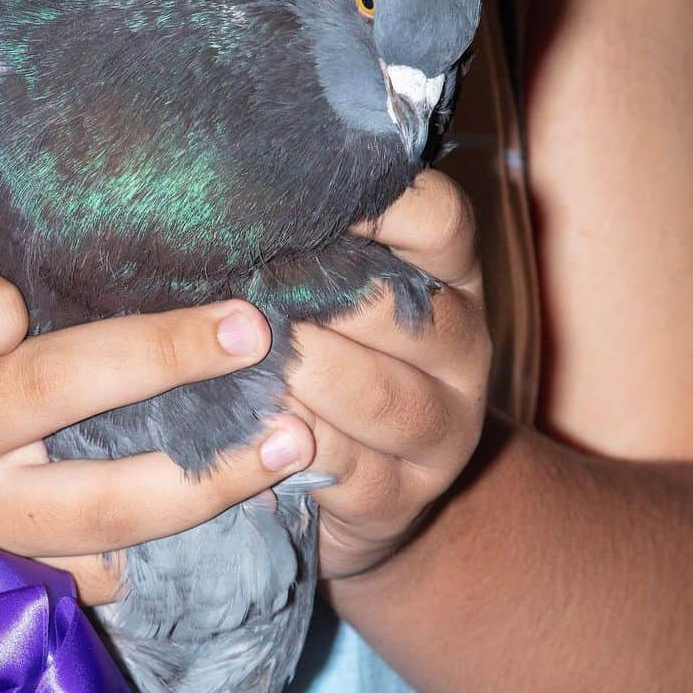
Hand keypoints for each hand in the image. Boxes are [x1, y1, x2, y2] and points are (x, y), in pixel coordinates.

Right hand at [0, 274, 316, 623]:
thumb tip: (131, 242)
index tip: (37, 295)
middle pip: (52, 390)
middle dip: (161, 357)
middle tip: (253, 333)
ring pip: (104, 508)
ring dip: (209, 478)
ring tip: (292, 442)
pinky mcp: (13, 589)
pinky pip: (110, 571)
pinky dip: (182, 545)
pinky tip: (249, 512)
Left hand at [285, 169, 490, 579]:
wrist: (363, 495)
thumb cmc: (332, 366)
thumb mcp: (337, 302)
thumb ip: (314, 252)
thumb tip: (230, 193)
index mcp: (450, 281)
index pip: (441, 220)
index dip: (377, 202)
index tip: (296, 196)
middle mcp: (463, 350)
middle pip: (401, 308)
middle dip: (315, 296)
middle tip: (244, 283)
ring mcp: (442, 430)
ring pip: (379, 395)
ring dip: (305, 374)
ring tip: (245, 356)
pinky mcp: (401, 499)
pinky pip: (350, 467)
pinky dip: (295, 443)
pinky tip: (252, 423)